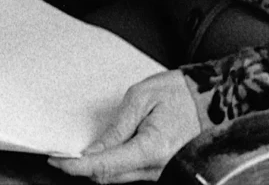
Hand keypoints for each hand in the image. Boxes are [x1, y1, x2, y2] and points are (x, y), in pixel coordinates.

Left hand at [49, 70, 200, 182]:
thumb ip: (117, 127)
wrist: (211, 98)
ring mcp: (160, 172)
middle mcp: (156, 168)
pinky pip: (130, 173)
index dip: (77, 166)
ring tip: (78, 152)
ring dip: (97, 168)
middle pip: (108, 178)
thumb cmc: (179, 92)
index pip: (104, 165)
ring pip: (118, 179)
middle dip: (82, 170)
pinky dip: (112, 166)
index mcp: (151, 149)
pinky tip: (102, 153)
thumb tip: (95, 150)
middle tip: (61, 156)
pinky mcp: (160, 169)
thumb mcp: (142, 98)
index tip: (58, 161)